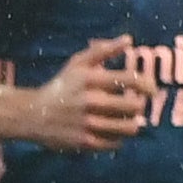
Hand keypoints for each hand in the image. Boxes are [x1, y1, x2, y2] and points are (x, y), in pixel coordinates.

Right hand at [25, 38, 146, 150]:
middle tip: (135, 105)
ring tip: (126, 119)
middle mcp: (88, 101)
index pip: (130, 80)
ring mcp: (86, 123)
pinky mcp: (84, 142)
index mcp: (89, 79)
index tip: (151, 89)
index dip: (148, 85)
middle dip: (139, 106)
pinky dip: (118, 138)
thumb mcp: (77, 64)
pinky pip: (117, 143)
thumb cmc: (62, 86)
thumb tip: (129, 39)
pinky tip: (111, 131)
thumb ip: (103, 51)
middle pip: (135, 107)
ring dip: (132, 124)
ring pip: (130, 128)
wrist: (31, 114)